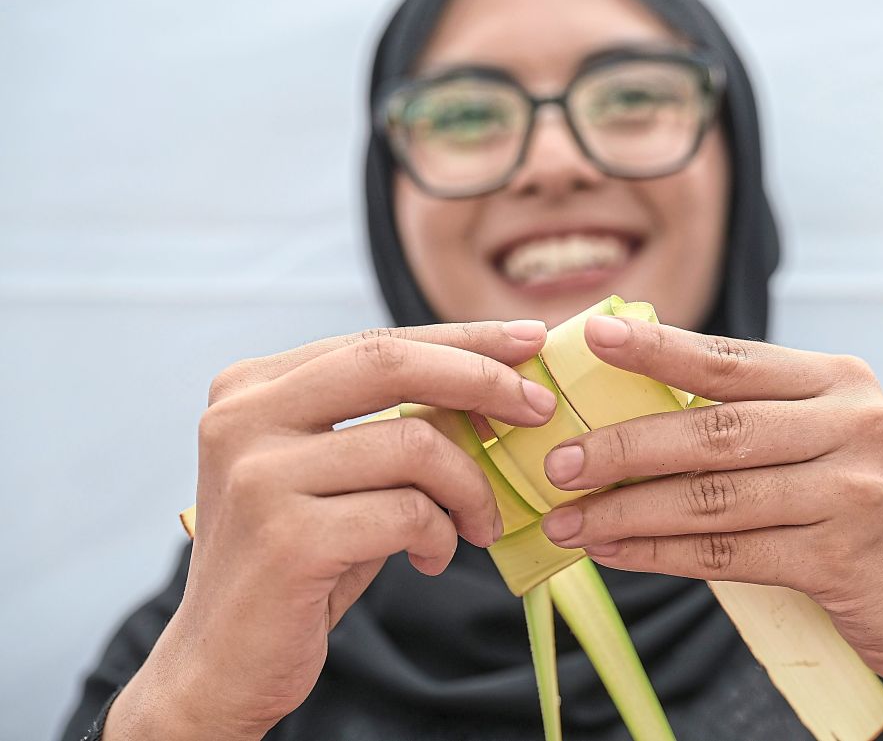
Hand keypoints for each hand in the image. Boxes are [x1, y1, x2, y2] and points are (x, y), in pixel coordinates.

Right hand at [106, 321, 556, 740]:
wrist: (222, 664)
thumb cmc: (299, 562)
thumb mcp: (337, 476)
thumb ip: (389, 423)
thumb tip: (498, 383)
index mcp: (252, 389)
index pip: (376, 341)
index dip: (461, 338)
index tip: (528, 339)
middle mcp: (243, 418)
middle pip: (390, 363)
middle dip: (481, 378)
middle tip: (539, 408)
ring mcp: (258, 476)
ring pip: (413, 444)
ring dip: (470, 487)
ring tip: (478, 523)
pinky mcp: (286, 538)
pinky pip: (408, 513)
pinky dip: (442, 535)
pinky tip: (434, 557)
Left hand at [539, 316, 882, 688]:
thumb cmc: (856, 512)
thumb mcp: (823, 443)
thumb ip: (753, 417)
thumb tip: (633, 404)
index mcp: (844, 382)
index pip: (734, 361)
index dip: (660, 349)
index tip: (595, 339)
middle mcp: (858, 424)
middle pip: (715, 430)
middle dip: (624, 447)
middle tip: (557, 462)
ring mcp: (855, 490)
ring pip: (712, 496)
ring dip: (627, 511)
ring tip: (569, 519)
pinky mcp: (842, 555)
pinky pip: (727, 552)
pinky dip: (659, 553)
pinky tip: (614, 552)